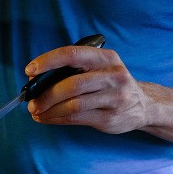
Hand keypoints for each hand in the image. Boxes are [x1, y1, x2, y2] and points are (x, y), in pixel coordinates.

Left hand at [25, 45, 147, 133]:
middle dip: (46, 94)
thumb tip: (34, 78)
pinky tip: (46, 118)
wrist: (143, 105)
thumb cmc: (109, 84)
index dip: (48, 61)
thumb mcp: (99, 68)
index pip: (73, 54)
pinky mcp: (110, 118)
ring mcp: (114, 98)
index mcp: (106, 58)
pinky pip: (76, 119)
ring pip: (73, 105)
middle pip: (72, 85)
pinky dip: (56, 119)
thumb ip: (72, 70)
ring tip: (36, 112)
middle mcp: (113, 76)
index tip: (29, 70)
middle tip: (31, 102)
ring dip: (49, 109)